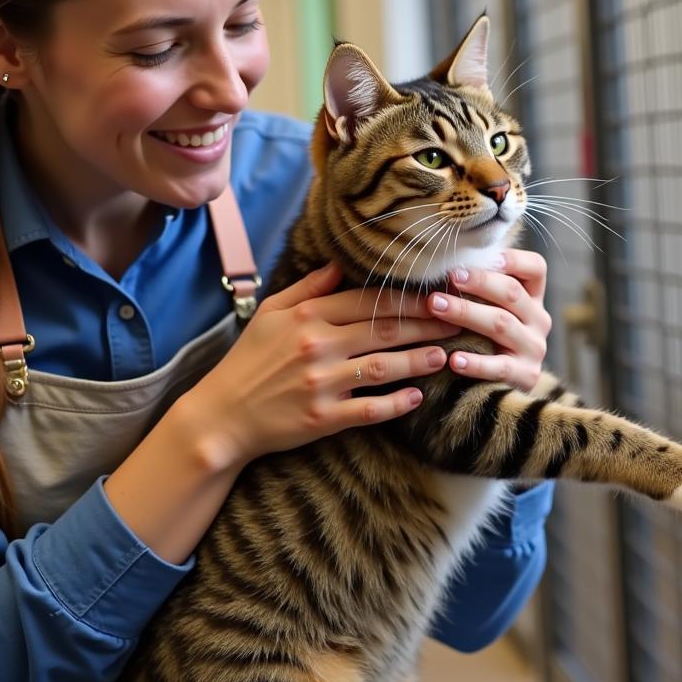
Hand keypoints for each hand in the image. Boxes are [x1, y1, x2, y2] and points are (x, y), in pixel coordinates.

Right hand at [184, 261, 461, 465]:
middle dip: (426, 324)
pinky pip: (368, 410)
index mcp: (307, 315)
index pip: (368, 299)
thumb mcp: (270, 312)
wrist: (222, 414)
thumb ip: (308, 287)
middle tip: (458, 319)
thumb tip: (340, 262)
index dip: (407, 296)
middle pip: (384, 329)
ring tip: (445, 355)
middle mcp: (317, 345)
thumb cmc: (249, 359)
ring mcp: (321, 383)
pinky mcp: (321, 419)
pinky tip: (418, 397)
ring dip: (419, 360)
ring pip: (383, 367)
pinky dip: (396, 404)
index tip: (437, 293)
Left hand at [426, 250, 552, 392]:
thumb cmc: (487, 336)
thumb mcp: (491, 308)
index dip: (514, 259)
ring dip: (466, 312)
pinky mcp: (525, 375)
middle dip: (478, 282)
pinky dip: (476, 363)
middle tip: (449, 276)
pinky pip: (499, 367)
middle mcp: (539, 320)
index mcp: (533, 298)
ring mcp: (534, 348)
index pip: (536, 268)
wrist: (502, 383)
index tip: (486, 256)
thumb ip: (480, 288)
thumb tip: (444, 260)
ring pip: (501, 324)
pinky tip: (453, 358)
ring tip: (436, 305)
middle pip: (511, 293)